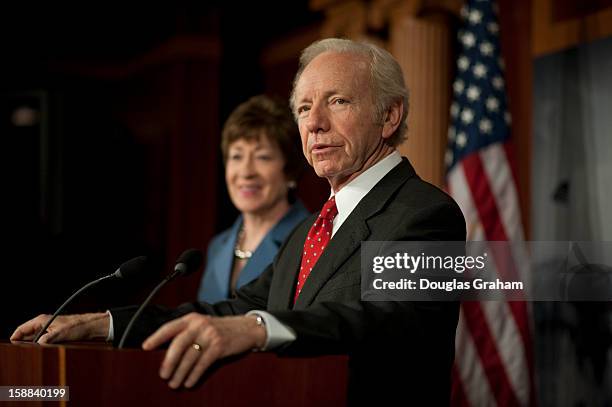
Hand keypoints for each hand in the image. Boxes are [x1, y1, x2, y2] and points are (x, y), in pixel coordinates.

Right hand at [10, 313, 109, 343]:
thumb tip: (38, 344)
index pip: (22, 328)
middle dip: (22, 342)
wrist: (90, 326)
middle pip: (27, 334)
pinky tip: (40, 351)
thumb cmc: (77, 327)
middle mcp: (43, 323)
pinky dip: (39, 345)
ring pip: (34, 338)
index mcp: (42, 320)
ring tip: (30, 353)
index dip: (15, 337)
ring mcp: (48, 328)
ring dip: (32, 345)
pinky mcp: (54, 333)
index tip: (11, 346)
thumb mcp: (60, 334)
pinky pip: (42, 340)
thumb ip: (47, 339)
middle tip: (20, 352)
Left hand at [142, 313, 266, 388]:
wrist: (247, 328)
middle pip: (178, 344)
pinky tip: (189, 382)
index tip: (146, 347)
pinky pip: (202, 363)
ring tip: (174, 383)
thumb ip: (188, 333)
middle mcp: (200, 324)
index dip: (157, 337)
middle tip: (163, 375)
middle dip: (168, 362)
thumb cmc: (221, 329)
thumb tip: (167, 354)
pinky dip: (194, 375)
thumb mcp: (203, 325)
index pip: (170, 327)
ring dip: (180, 373)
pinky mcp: (219, 346)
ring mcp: (210, 334)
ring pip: (190, 357)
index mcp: (192, 318)